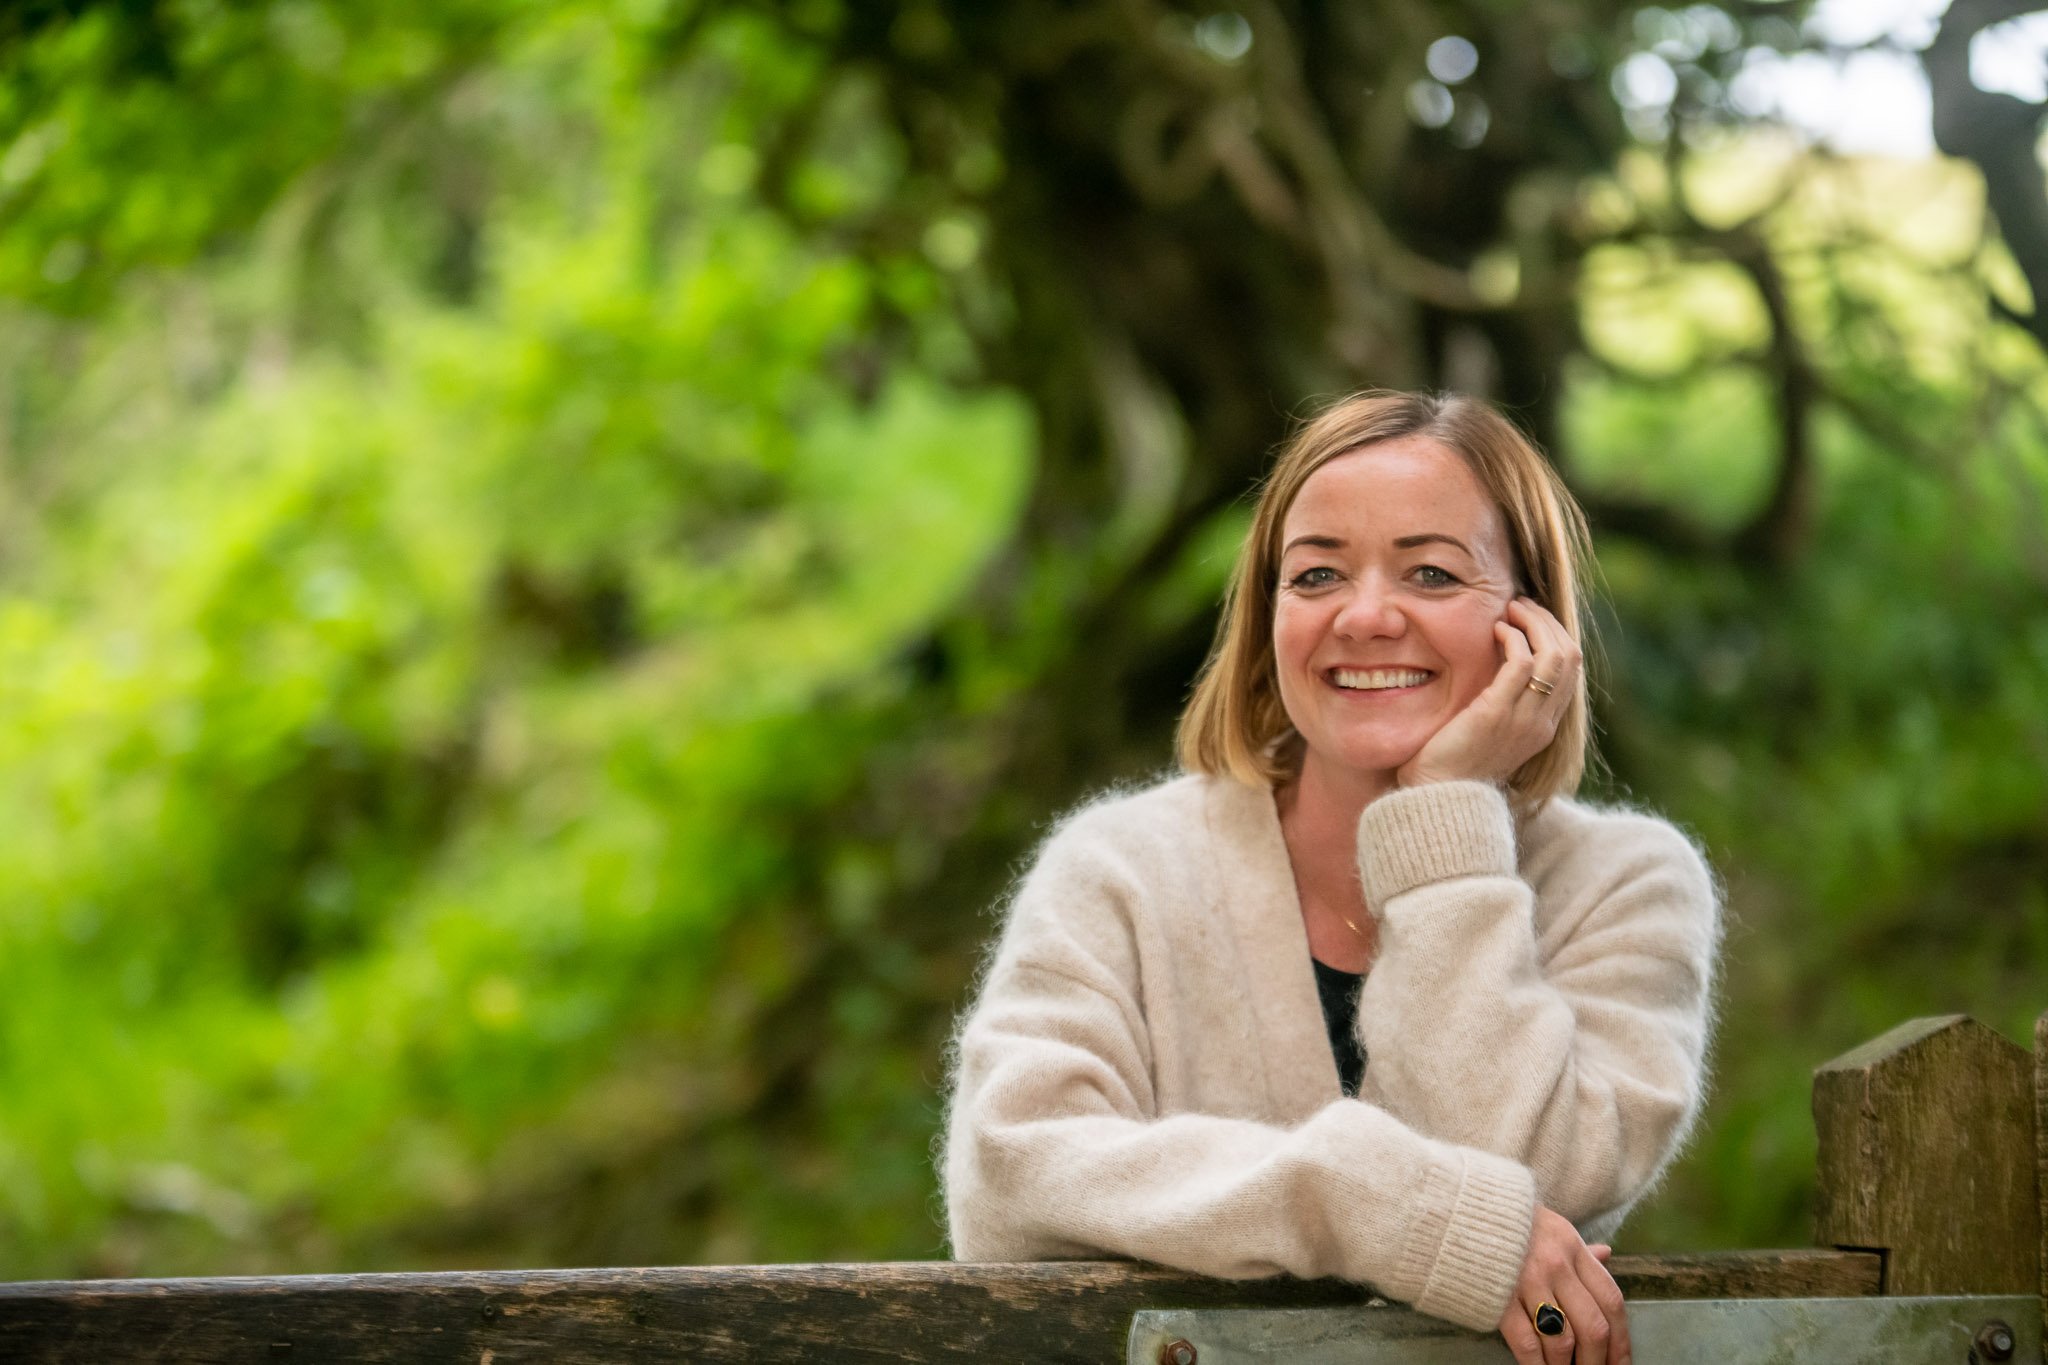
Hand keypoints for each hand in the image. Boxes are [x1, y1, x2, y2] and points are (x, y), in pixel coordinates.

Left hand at [1396, 597, 1580, 788]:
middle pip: (1570, 658)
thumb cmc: (1452, 765)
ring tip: (1511, 610)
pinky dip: (1514, 639)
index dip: (1556, 637)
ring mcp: (1524, 719)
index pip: (1570, 672)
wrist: (1436, 797)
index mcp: (1543, 727)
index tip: (1530, 620)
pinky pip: (1522, 664)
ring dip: (1535, 623)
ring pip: (1555, 656)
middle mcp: (1541, 723)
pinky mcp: (1497, 714)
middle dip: (1549, 623)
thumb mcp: (1487, 732)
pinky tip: (1496, 631)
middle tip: (1521, 606)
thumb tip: (1496, 671)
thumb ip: (1500, 704)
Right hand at [1497, 1206, 1629, 1364]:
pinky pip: (1527, 1343)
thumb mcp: (1550, 1224)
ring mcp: (1527, 1282)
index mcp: (1572, 1247)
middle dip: (1597, 1361)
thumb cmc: (1507, 1220)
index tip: (1621, 1363)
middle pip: (1593, 1327)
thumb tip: (1606, 1255)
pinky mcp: (1498, 1298)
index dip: (1621, 1339)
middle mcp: (1556, 1265)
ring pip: (1563, 1341)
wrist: (1456, 1209)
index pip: (1611, 1301)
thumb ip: (1579, 1248)